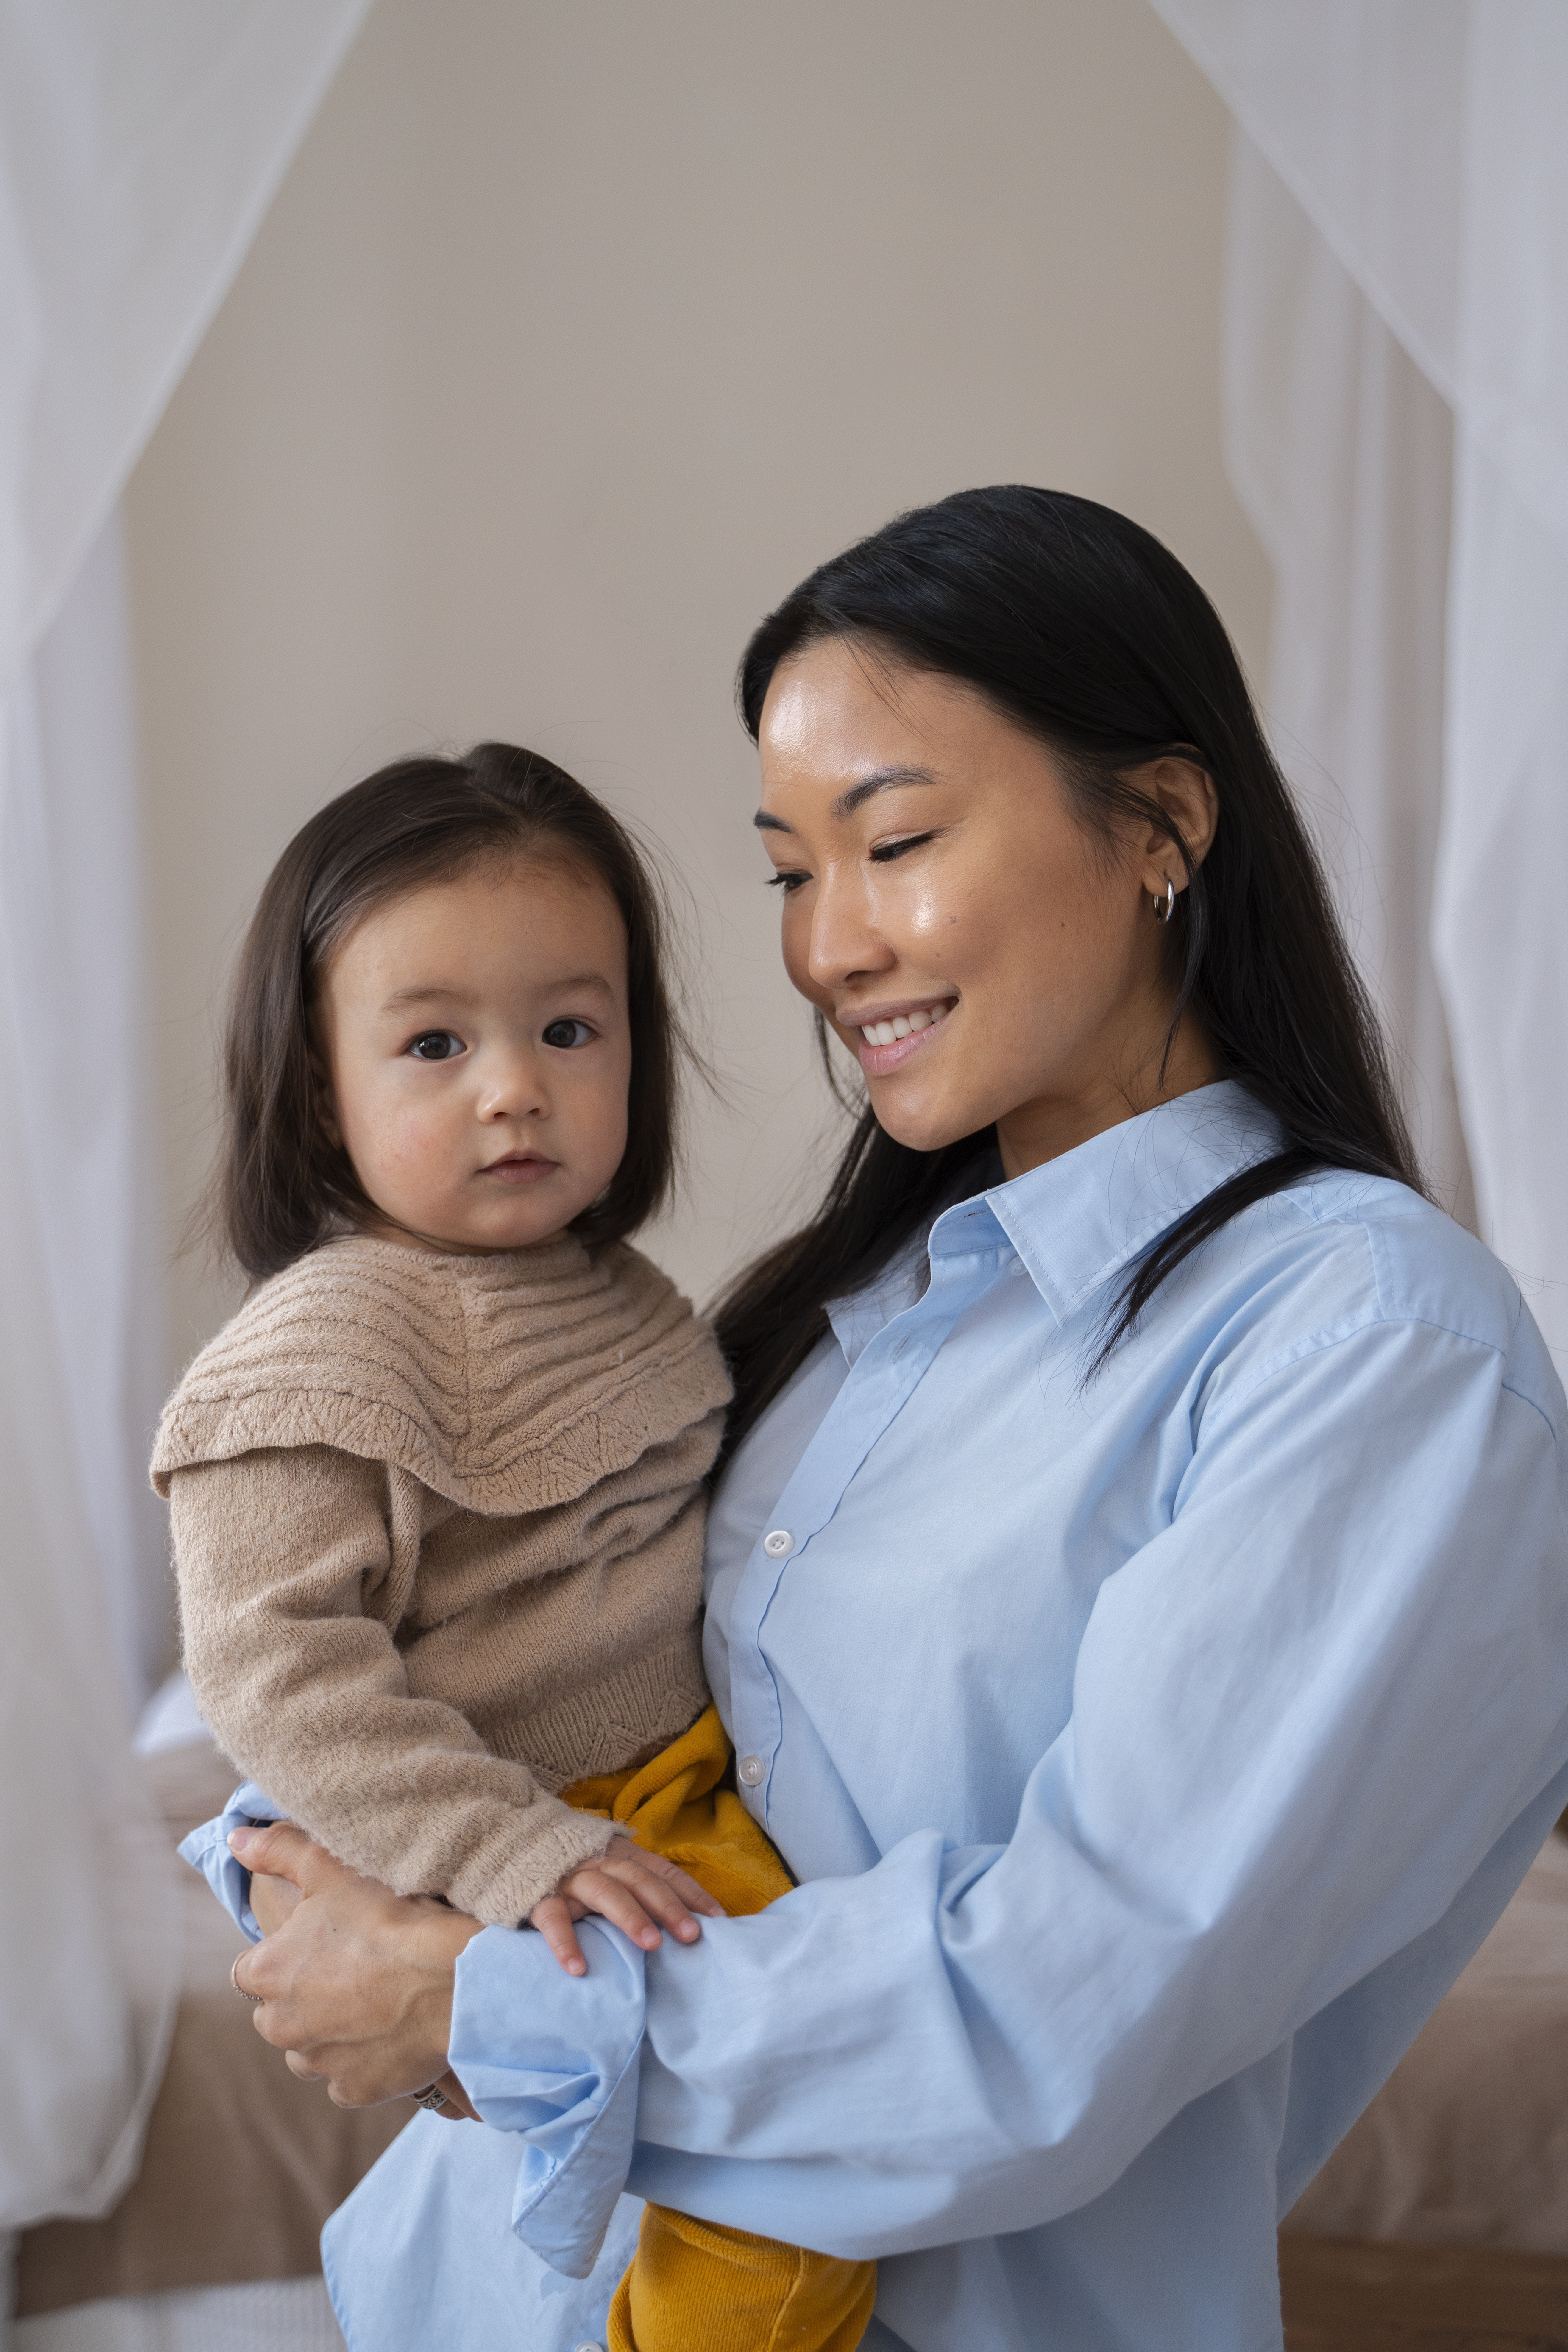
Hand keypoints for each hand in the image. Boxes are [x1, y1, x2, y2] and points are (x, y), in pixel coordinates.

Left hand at [227, 1822, 481, 2109]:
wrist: (453, 1979)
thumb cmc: (391, 1918)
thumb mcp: (330, 1867)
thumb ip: (278, 1850)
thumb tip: (235, 1840)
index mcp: (266, 1974)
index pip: (249, 1971)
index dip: (281, 1956)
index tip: (316, 1945)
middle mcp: (281, 2027)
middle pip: (276, 2014)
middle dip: (302, 1998)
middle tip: (349, 1971)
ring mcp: (318, 2064)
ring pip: (309, 2050)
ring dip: (328, 2032)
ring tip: (373, 2002)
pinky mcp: (353, 2090)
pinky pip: (346, 2079)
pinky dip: (362, 2061)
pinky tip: (391, 2033)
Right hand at [530, 1840, 724, 1975]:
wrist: (509, 1848)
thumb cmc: (570, 1873)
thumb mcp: (608, 1873)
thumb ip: (636, 1889)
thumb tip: (683, 1922)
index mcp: (620, 1856)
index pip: (663, 1871)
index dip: (692, 1894)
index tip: (719, 1920)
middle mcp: (599, 1862)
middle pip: (640, 1879)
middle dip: (668, 1906)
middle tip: (691, 1935)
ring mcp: (568, 1878)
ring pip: (605, 1890)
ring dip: (630, 1916)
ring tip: (651, 1945)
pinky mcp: (537, 1896)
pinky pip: (552, 1918)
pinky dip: (565, 1942)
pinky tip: (578, 1968)